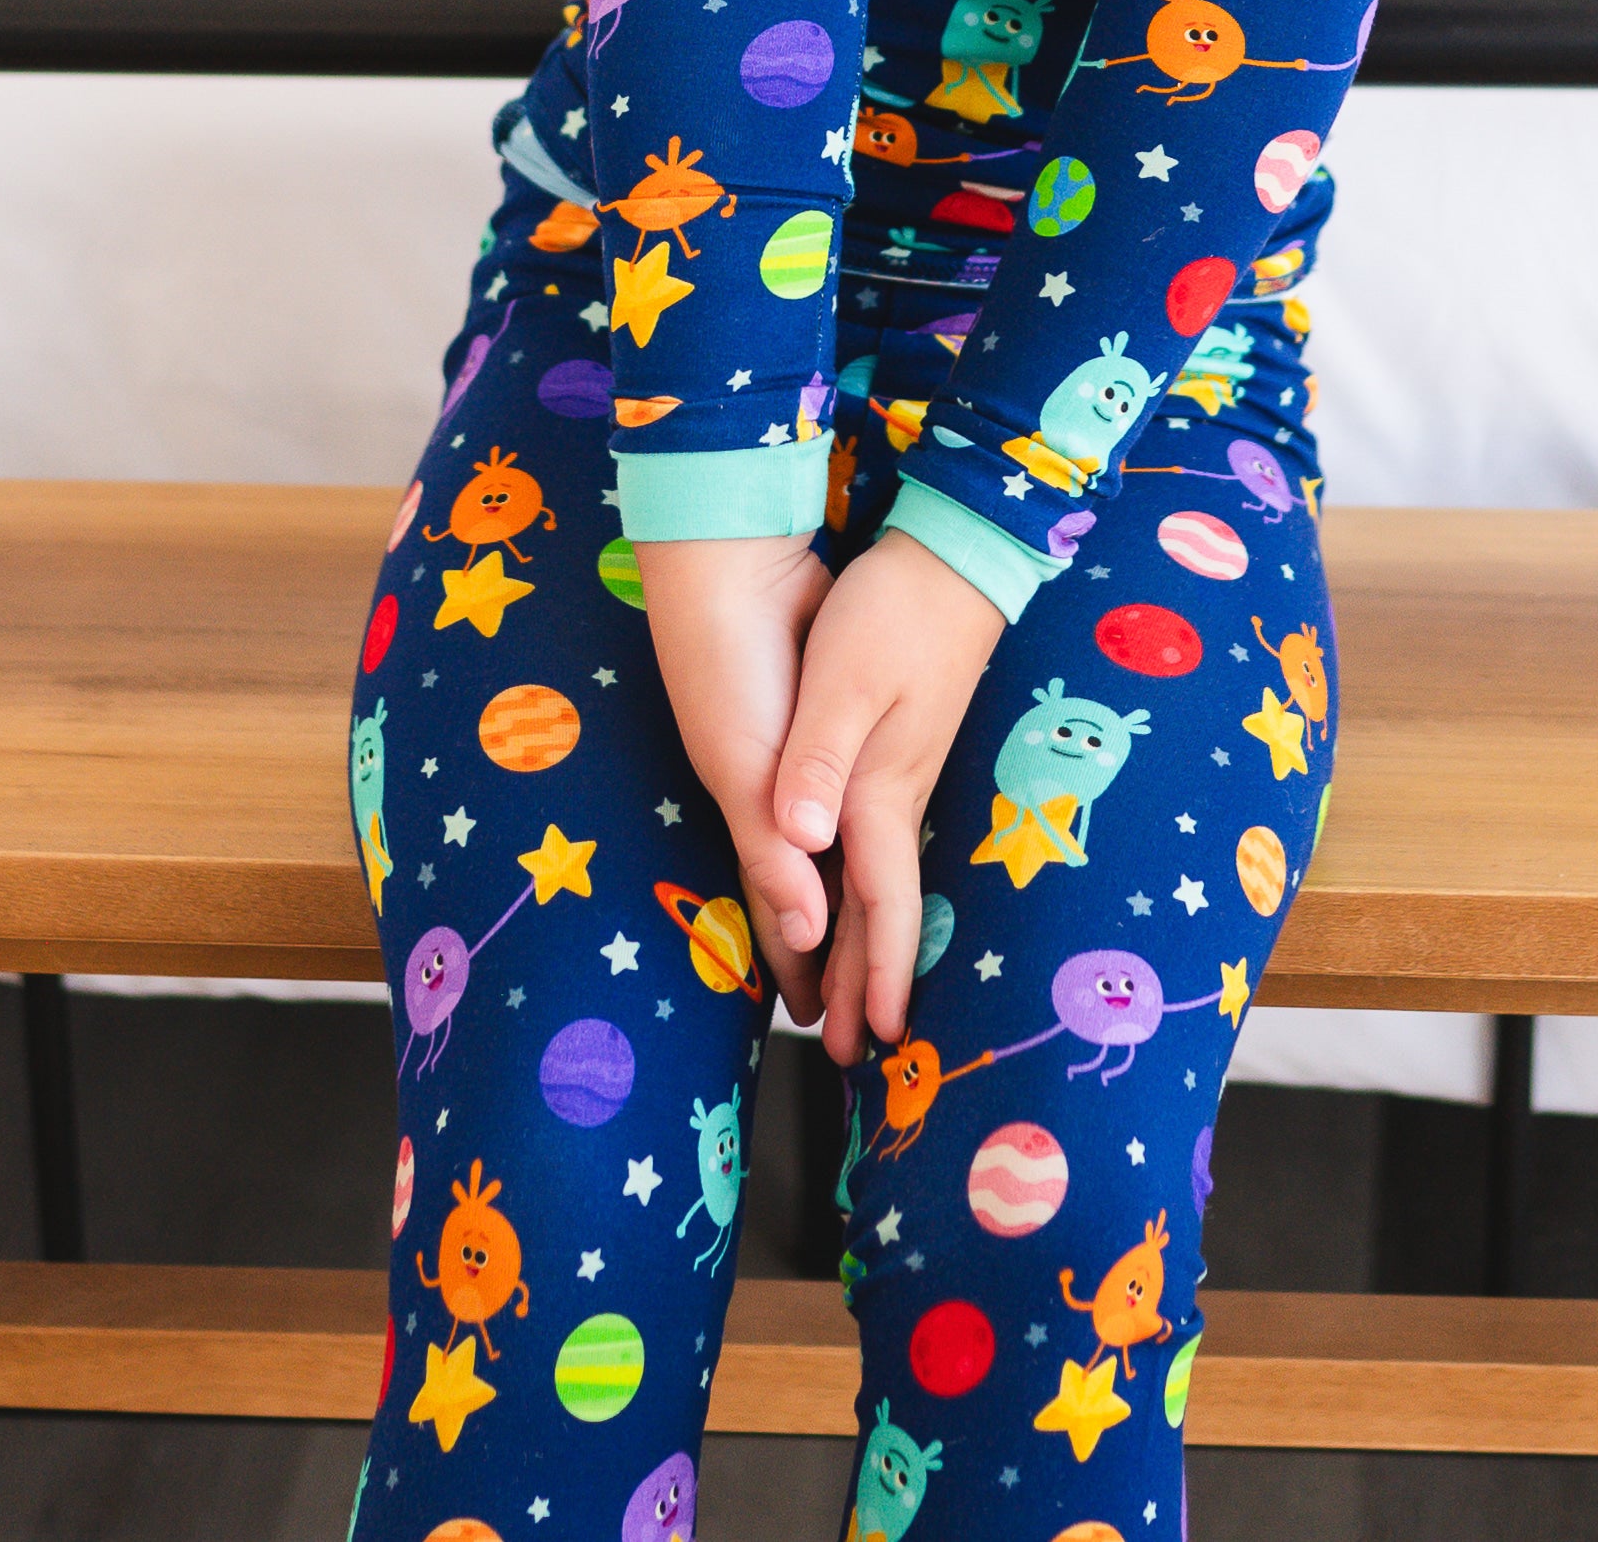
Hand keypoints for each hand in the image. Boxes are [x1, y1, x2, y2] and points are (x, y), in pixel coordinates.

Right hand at [634, 531, 835, 1024]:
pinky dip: (851, 826)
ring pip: (829, 844)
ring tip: (867, 945)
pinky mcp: (828, 714)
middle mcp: (780, 795)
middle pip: (810, 891)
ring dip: (847, 897)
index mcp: (761, 817)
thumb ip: (775, 846)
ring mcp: (802, 755)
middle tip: (854, 1019)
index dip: (806, 973)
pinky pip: (841, 787)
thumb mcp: (746, 767)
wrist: (732, 564)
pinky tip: (868, 832)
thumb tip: (810, 929)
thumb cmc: (729, 670)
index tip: (824, 1033)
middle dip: (832, 956)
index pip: (786, 916)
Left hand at [773, 525, 1004, 1064]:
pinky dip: (867, 891)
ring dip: (868, 943)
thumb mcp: (846, 682)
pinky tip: (862, 896)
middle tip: (855, 1051)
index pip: (881, 903)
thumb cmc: (894, 611)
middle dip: (869, 981)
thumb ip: (819, 762)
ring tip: (856, 998)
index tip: (876, 1038)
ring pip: (881, 879)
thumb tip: (801, 842)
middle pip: (883, 907)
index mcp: (882, 790)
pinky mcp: (899, 747)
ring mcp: (903, 772)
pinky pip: (879, 846)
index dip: (878, 973)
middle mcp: (897, 793)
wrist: (953, 554)